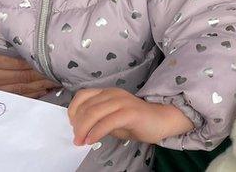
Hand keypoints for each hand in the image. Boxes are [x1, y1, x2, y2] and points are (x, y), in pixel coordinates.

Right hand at [0, 49, 59, 97]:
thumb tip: (39, 44)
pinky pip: (17, 96)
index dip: (39, 63)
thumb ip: (12, 42)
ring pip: (22, 88)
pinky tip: (44, 89)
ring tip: (57, 81)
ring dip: (41, 85)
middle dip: (45, 76)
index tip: (56, 61)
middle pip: (23, 77)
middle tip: (62, 72)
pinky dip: (33, 93)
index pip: (20, 63)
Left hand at [67, 88, 193, 144]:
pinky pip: (107, 122)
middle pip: (86, 107)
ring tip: (81, 141)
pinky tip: (92, 140)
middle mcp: (113, 93)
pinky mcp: (130, 112)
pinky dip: (95, 132)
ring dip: (83, 130)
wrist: (162, 121)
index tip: (73, 126)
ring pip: (93, 113)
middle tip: (77, 139)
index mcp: (107, 92)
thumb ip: (98, 119)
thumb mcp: (112, 119)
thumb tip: (80, 128)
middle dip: (77, 125)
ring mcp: (122, 101)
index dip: (73, 111)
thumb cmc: (137, 122)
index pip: (82, 95)